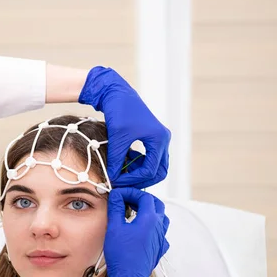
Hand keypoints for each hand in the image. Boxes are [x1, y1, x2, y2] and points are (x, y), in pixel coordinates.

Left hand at [79, 67, 169, 188]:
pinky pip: (151, 158)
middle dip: (142, 179)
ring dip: (140, 172)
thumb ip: (116, 160)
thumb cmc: (119, 112)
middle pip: (160, 171)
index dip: (133, 178)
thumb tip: (112, 179)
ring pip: (156, 166)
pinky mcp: (153, 138)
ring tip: (122, 172)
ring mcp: (160, 139)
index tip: (117, 181)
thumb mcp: (117, 138)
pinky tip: (125, 163)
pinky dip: (139, 164)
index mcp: (159, 139)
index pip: (151, 170)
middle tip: (124, 182)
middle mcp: (163, 139)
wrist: (117, 94)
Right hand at [102, 188, 169, 276]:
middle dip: (142, 199)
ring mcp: (161, 239)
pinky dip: (152, 227)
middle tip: (128, 200)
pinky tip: (142, 231)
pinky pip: (161, 233)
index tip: (120, 194)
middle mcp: (159, 227)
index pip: (144, 197)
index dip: (131, 192)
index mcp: (150, 219)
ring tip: (135, 213)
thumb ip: (116, 208)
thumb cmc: (122, 254)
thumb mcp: (114, 227)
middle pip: (157, 204)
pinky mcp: (160, 249)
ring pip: (161, 218)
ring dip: (150, 212)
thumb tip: (116, 195)